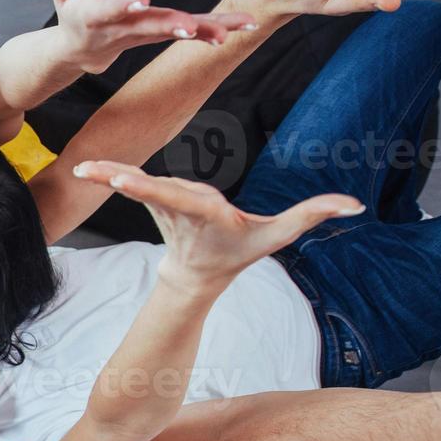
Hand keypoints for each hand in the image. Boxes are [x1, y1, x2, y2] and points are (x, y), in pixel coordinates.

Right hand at [30, 0, 253, 73]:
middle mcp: (123, 28)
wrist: (79, 53)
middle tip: (188, 27)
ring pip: (174, 31)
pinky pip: (193, 31)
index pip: (110, 9)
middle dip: (169, 25)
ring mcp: (144, 33)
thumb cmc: (72, 12)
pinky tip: (244, 24)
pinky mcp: (162, 32)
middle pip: (148, 25)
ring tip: (226, 34)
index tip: (137, 3)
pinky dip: (218, 27)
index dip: (123, 5)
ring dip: (201, 30)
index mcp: (96, 14)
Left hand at [72, 159, 362, 291]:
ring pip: (137, 183)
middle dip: (120, 180)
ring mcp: (161, 203)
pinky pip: (131, 181)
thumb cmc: (236, 253)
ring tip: (84, 168)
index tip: (126, 182)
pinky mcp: (151, 196)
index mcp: (202, 215)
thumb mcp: (275, 236)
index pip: (177, 198)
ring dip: (111, 175)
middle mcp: (177, 208)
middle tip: (89, 171)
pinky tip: (86, 166)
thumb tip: (356, 205)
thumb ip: (312, 216)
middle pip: (147, 189)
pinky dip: (111, 172)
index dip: (152, 188)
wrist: (195, 275)